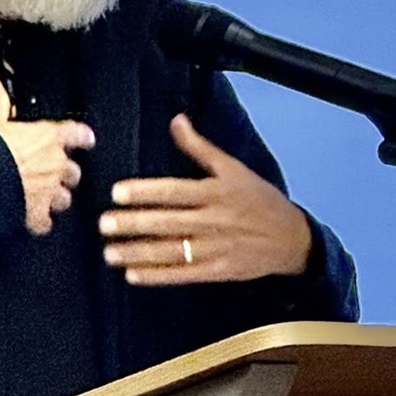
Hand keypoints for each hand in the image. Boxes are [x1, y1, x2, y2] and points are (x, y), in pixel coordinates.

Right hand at [0, 74, 94, 236]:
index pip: (75, 134)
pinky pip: (44, 222)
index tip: (87, 138)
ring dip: (55, 199)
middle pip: (72, 172)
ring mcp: (49, 191)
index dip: (82, 137)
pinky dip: (39, 222)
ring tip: (44, 200)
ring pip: (63, 198)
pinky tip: (33, 223)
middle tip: (55, 175)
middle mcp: (54, 165)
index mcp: (47, 138)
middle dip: (65, 175)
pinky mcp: (37, 214)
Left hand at [99, 114, 311, 285]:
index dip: (145, 192)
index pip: (175, 191)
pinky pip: (183, 274)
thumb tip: (176, 120)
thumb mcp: (234, 168)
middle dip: (134, 224)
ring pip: (171, 251)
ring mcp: (216, 248)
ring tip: (110, 253)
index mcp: (217, 192)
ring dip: (138, 253)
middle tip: (104, 225)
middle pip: (168, 223)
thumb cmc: (259, 199)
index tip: (117, 193)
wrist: (292, 238)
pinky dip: (158, 276)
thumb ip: (201, 147)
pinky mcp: (218, 270)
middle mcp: (214, 220)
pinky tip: (133, 275)